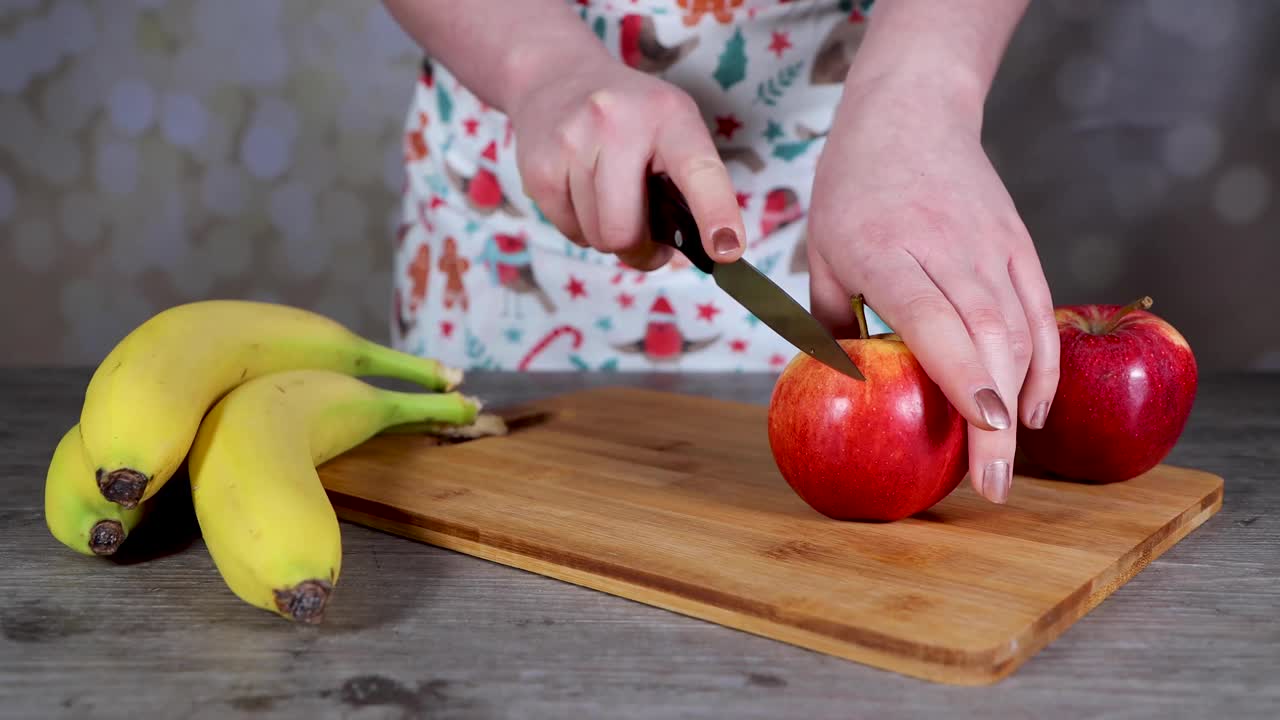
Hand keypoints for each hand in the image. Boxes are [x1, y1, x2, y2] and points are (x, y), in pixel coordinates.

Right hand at [504, 55, 745, 269]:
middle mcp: (616, 124)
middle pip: (625, 231)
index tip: (727, 249)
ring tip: (610, 198)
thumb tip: (705, 252)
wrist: (556, 78)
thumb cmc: (630, 118)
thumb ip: (691, 187)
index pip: (698, 170)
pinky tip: (582, 192)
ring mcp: (572, 144)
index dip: (715, 214)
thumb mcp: (672, 129)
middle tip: (648, 238)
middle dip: (640, 250)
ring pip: (596, 237)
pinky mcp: (538, 168)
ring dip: (608, 234)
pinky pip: (568, 232)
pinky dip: (581, 226)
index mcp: (668, 117)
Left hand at [806, 74, 1059, 504]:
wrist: (912, 111)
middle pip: (987, 335)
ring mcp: (991, 244)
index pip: (934, 316)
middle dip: (995, 418)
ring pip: (1021, 329)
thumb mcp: (821, 251)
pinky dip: (1042, 367)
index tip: (983, 429)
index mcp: (885, 247)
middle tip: (991, 486)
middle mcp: (946, 246)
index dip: (964, 375)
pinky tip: (1028, 413)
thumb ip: (833, 324)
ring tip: (1002, 465)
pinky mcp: (1018, 245)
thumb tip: (842, 394)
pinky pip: (1039, 314)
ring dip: (1018, 402)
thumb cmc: (852, 188)